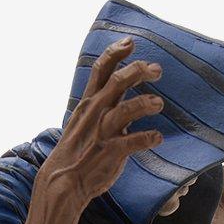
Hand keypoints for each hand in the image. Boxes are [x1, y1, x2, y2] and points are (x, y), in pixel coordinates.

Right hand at [35, 37, 164, 213]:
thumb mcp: (85, 121)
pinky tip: (158, 138)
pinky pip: (133, 142)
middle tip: (157, 69)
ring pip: (126, 109)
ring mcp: (103, 132)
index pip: (101, 70)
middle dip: (138, 71)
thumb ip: (102, 106)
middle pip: (117, 82)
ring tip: (159, 103)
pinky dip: (148, 138)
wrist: (63, 181)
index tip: (130, 42)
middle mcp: (95, 112)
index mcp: (89, 103)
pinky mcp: (111, 152)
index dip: (115, 53)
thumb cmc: (77, 151)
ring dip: (145, 102)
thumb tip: (120, 94)